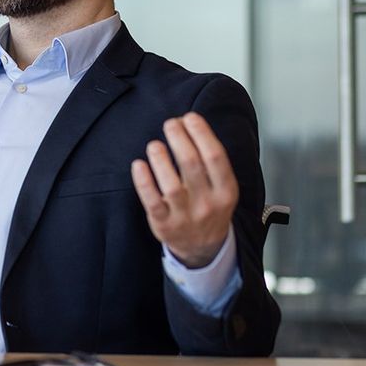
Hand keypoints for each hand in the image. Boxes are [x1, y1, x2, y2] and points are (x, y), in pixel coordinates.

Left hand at [130, 112, 238, 268]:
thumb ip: (211, 161)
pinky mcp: (164, 224)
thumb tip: (189, 124)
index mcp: (226, 191)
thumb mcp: (222, 187)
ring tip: (155, 144)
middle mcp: (208, 203)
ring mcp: (185, 216)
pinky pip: (152, 201)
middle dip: (180, 139)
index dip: (202, 134)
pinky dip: (144, 182)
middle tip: (170, 124)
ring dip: (161, 159)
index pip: (215, 157)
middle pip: (192, 165)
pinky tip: (139, 165)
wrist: (203, 248)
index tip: (189, 118)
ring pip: (171, 184)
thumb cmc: (210, 207)